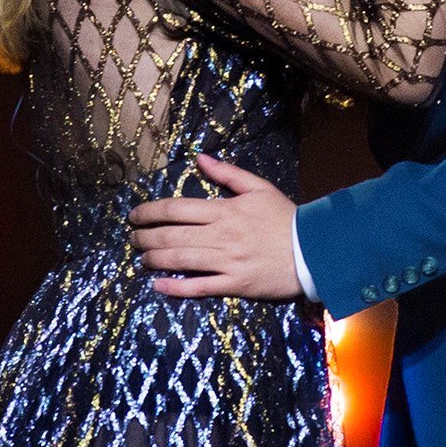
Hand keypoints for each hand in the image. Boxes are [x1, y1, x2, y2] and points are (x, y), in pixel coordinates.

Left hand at [127, 154, 301, 299]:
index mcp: (224, 209)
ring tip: (141, 258)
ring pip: (180, 260)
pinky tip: (158, 287)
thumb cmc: (284, 217)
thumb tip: (199, 158)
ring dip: (154, 259)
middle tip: (132, 238)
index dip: (150, 212)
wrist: (313, 249)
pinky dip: (176, 288)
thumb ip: (227, 173)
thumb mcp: (258, 187)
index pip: (176, 209)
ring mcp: (227, 261)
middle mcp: (221, 235)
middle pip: (172, 235)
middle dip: (145, 236)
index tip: (135, 215)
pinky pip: (199, 287)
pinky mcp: (234, 284)